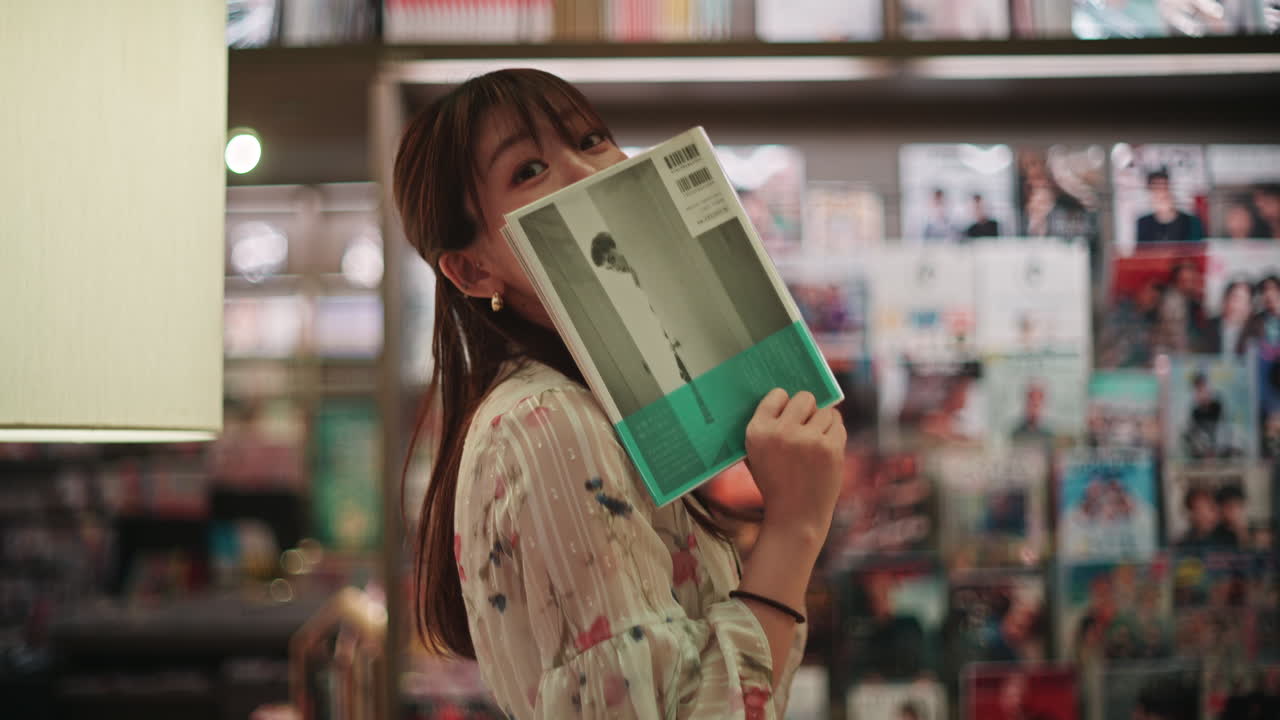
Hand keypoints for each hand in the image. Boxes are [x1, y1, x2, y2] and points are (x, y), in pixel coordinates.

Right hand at [744, 389, 845, 546]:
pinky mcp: (831, 448)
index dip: (784, 404)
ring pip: (825, 411)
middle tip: (805, 425)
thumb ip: (764, 427)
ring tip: (814, 442)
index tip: (787, 414)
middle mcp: (782, 432)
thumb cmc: (774, 483)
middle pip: (804, 398)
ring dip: (822, 422)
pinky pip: (838, 423)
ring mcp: (809, 440)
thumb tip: (782, 396)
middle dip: (807, 408)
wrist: (795, 516)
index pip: (777, 395)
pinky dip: (834, 431)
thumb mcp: (755, 455)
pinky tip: (825, 446)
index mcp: (758, 431)